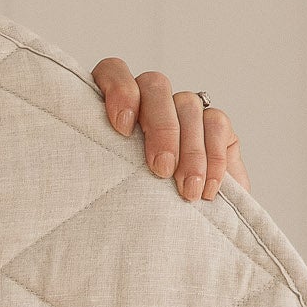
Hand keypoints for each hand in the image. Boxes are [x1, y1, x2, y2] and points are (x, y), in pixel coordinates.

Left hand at [89, 57, 244, 200]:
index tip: (122, 127)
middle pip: (155, 86)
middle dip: (160, 127)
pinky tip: (207, 189)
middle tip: (161, 169)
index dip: (119, 90)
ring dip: (189, 149)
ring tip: (187, 191)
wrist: (179, 234)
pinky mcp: (214, 126)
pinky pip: (216, 123)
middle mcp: (148, 102)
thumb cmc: (134, 213)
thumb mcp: (111, 194)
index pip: (113, 72)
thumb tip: (90, 177)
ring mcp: (182, 111)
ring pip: (186, 104)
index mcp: (114, 110)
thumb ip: (102, 172)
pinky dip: (213, 157)